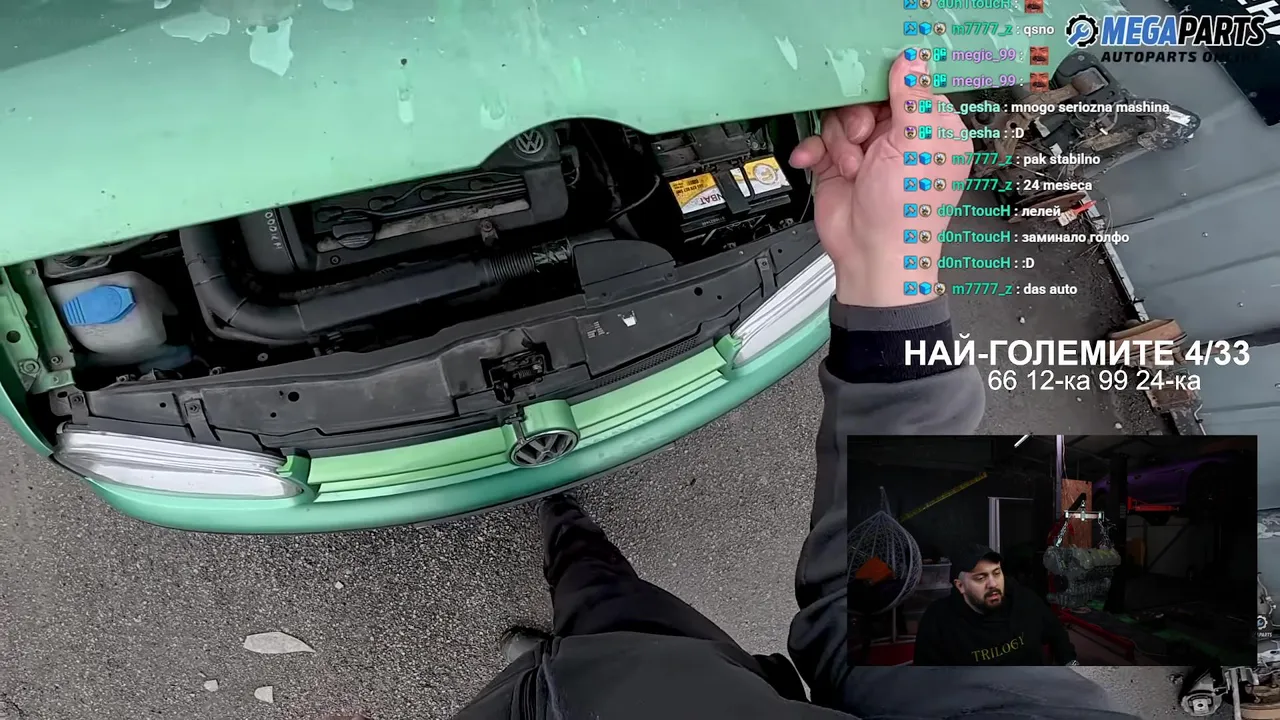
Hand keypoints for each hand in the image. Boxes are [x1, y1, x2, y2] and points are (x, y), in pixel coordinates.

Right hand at [789, 51, 972, 306]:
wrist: (870, 257)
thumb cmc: (904, 214)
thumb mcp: (915, 145)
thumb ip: (912, 98)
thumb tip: (913, 60)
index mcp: (932, 131)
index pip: (908, 87)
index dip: (889, 90)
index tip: (878, 100)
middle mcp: (901, 139)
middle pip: (868, 98)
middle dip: (858, 119)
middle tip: (864, 136)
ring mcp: (869, 152)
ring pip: (840, 118)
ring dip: (839, 141)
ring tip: (851, 167)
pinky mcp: (839, 165)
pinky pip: (819, 140)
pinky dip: (815, 150)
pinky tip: (817, 162)